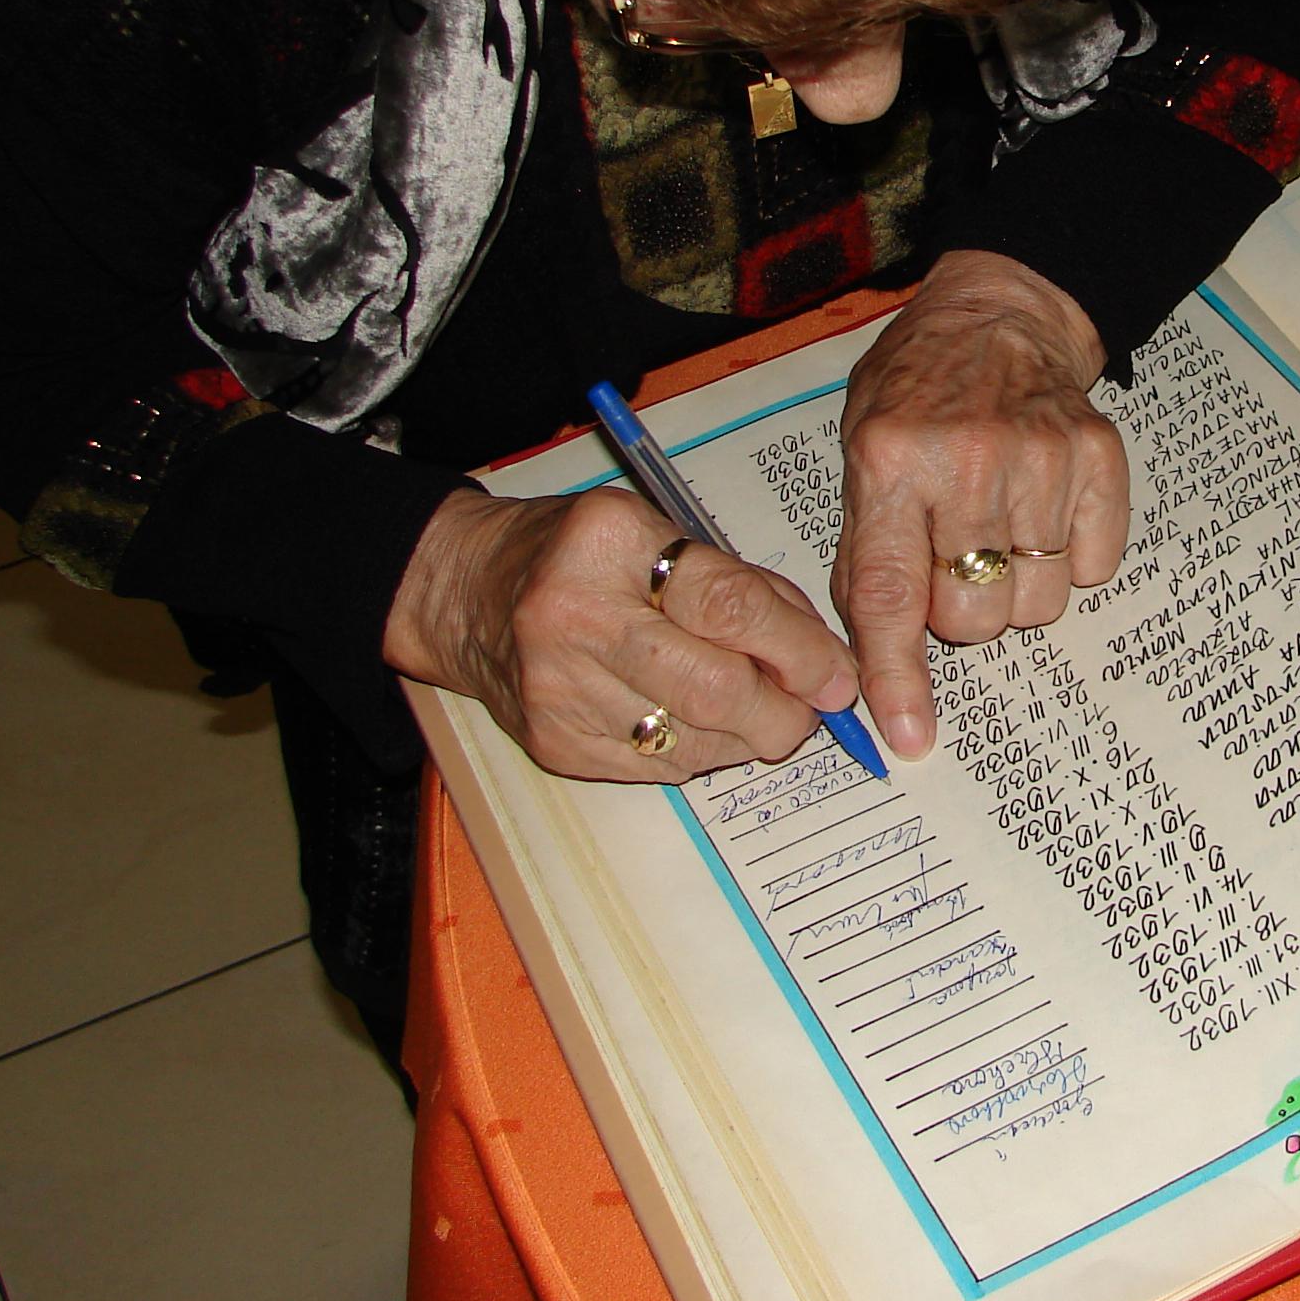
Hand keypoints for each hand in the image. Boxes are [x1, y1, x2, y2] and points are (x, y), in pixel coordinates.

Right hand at [384, 484, 862, 781]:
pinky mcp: (553, 744)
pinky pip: (658, 769)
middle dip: (782, 712)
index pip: (728, 606)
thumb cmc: (576, 553)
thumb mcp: (656, 530)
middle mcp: (577, 617)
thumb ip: (740, 585)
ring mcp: (559, 689)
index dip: (798, 650)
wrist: (462, 592)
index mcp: (610, 543)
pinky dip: (698, 753)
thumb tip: (821, 657)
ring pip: (694, 740)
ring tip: (755, 713)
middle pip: (715, 688)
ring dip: (745, 736)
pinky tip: (698, 725)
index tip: (836, 676)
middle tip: (809, 710)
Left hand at [831, 250, 1128, 757]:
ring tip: (1000, 524)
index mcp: (888, 463)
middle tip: (955, 557)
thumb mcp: (861, 455)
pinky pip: (1093, 570)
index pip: (888, 595)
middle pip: (971, 617)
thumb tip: (874, 666)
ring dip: (1016, 586)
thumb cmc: (919, 391)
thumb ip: (866, 554)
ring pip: (1036, 605)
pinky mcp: (1099, 460)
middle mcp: (964, 461)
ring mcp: (1040, 458)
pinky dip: (1069, 558)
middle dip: (959, 609)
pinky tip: (1043, 507)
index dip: (897, 675)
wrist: (1001, 314)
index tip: (910, 737)